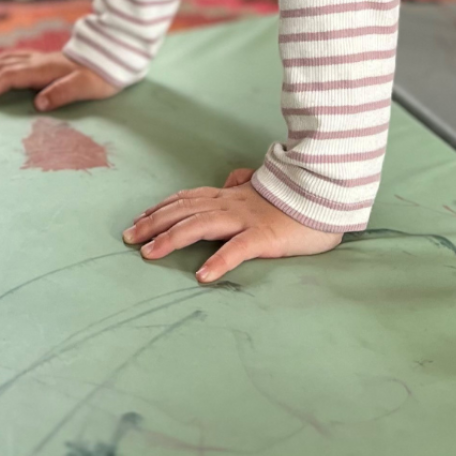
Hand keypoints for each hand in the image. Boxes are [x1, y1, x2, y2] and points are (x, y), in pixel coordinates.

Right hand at [0, 50, 120, 110]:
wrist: (113, 57)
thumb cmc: (101, 76)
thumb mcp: (86, 87)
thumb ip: (63, 93)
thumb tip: (38, 103)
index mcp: (43, 69)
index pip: (8, 77)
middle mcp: (36, 61)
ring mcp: (38, 59)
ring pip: (2, 61)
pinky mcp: (41, 60)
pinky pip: (10, 59)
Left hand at [123, 168, 341, 281]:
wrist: (328, 193)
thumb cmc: (296, 197)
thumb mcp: (266, 188)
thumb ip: (244, 183)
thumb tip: (229, 179)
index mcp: (231, 196)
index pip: (187, 199)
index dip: (160, 209)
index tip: (137, 220)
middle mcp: (232, 204)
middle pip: (184, 211)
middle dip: (153, 224)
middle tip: (128, 238)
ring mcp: (247, 220)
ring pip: (202, 226)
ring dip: (172, 239)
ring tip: (150, 253)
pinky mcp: (266, 237)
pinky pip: (239, 249)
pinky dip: (219, 261)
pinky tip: (202, 275)